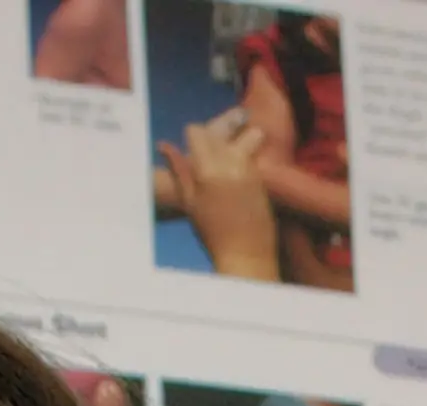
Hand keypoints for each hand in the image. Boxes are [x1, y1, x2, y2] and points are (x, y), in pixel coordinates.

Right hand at [165, 108, 284, 282]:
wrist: (246, 254)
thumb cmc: (212, 232)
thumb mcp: (190, 201)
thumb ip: (179, 169)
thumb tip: (163, 145)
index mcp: (207, 169)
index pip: (197, 130)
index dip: (192, 136)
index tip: (191, 147)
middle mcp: (231, 163)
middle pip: (220, 130)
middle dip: (212, 136)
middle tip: (208, 153)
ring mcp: (250, 169)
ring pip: (245, 137)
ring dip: (235, 142)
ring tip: (228, 160)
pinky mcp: (263, 177)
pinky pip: (253, 156)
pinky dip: (246, 158)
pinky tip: (239, 176)